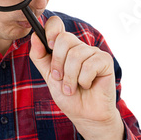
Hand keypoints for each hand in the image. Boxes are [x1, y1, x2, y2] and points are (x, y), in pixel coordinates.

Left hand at [30, 16, 124, 139]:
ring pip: (75, 55)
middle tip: (59, 78)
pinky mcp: (105, 61)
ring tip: (71, 88)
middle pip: (64, 39)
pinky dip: (84, 80)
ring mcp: (93, 52)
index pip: (56, 25)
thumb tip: (34, 36)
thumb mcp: (48, 75)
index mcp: (64, 47)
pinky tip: (86, 86)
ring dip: (70, 77)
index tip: (47, 44)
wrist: (85, 115)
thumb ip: (39, 56)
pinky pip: (89, 65)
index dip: (50, 29)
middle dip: (57, 62)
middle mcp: (79, 46)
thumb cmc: (68, 95)